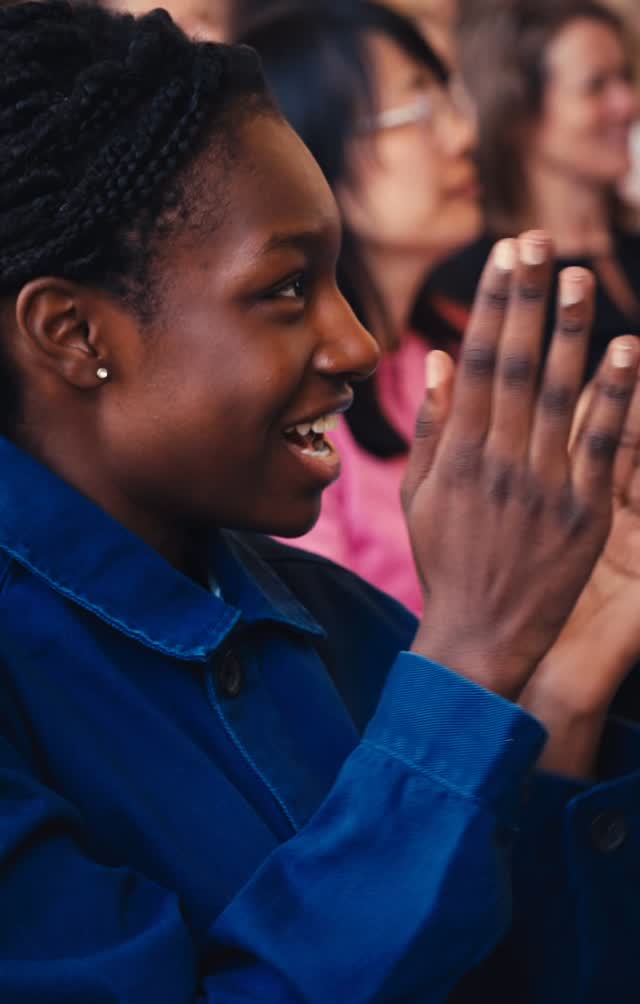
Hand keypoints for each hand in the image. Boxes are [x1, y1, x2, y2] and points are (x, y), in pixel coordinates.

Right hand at [402, 231, 637, 700]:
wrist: (480, 635)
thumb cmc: (446, 563)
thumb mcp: (420, 498)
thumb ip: (433, 428)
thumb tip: (438, 360)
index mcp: (458, 454)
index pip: (476, 362)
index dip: (492, 304)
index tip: (505, 257)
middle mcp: (498, 461)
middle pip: (514, 365)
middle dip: (527, 299)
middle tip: (538, 241)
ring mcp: (543, 486)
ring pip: (558, 394)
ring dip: (569, 332)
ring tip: (577, 277)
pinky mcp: (582, 514)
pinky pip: (602, 446)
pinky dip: (615, 398)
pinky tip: (626, 351)